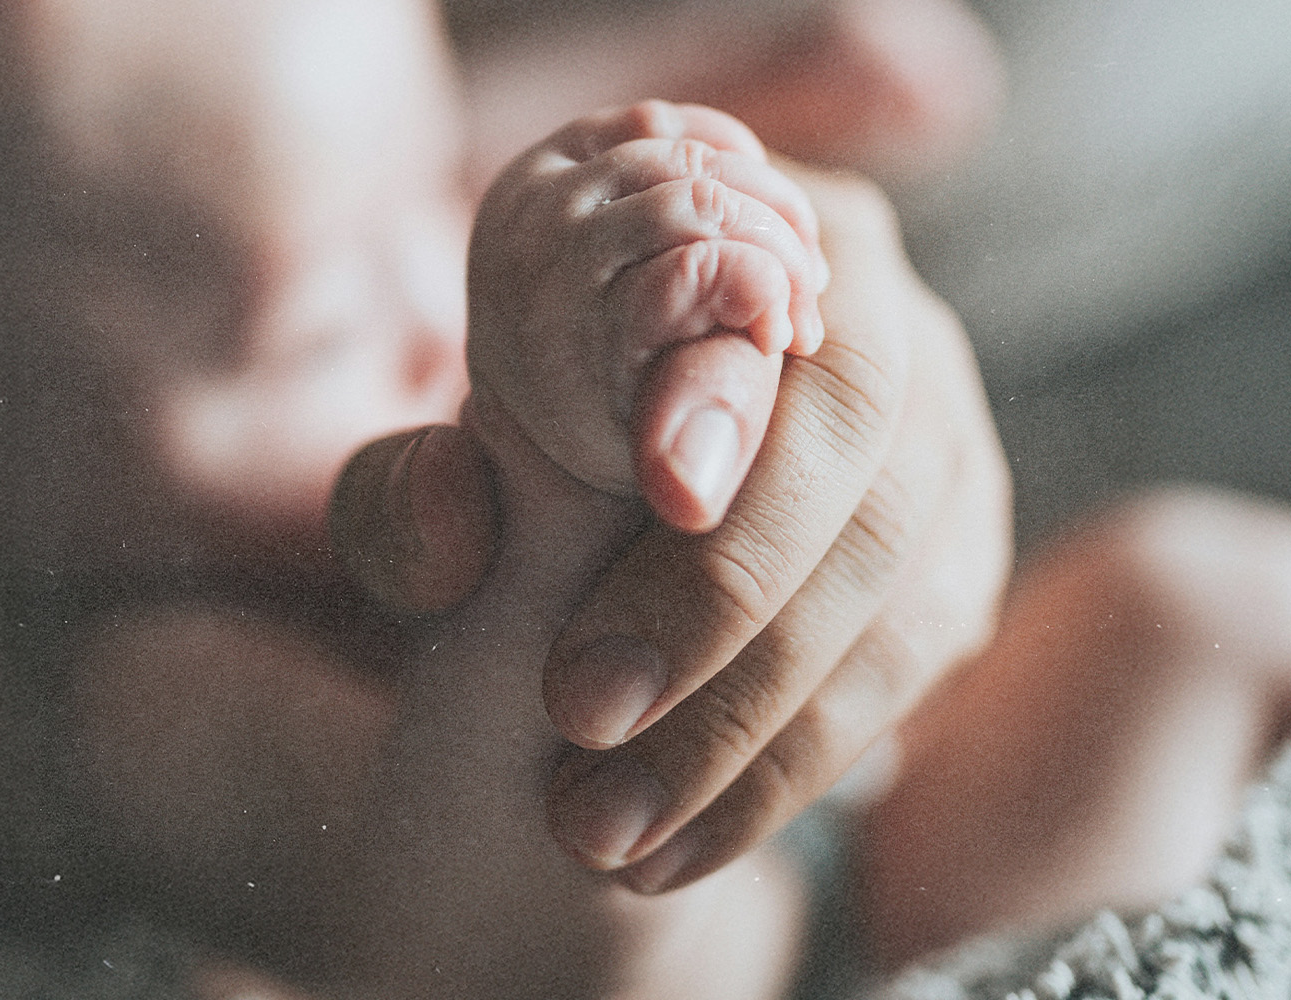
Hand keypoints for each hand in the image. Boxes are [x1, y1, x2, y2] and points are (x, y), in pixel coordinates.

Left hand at [331, 162, 1011, 891]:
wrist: (601, 567)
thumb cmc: (505, 494)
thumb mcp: (423, 496)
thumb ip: (409, 497)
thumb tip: (450, 505)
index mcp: (733, 230)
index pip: (754, 283)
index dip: (719, 385)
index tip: (659, 489)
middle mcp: (868, 312)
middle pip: (855, 433)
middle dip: (723, 589)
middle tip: (580, 707)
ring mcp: (938, 434)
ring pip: (900, 569)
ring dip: (752, 717)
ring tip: (606, 828)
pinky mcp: (957, 552)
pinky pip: (919, 658)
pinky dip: (796, 762)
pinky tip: (686, 846)